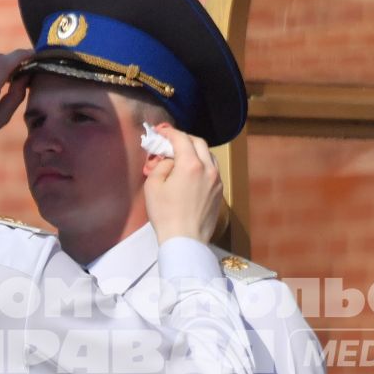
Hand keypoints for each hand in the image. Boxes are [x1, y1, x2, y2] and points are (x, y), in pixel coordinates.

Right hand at [142, 126, 223, 244]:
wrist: (185, 240)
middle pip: (198, 142)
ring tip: (182, 156)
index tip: (160, 133)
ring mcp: (217, 181)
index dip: (169, 132)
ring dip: (196, 150)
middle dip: (184, 138)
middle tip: (170, 142)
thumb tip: (170, 161)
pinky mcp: (219, 192)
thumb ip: (162, 165)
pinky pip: (212, 170)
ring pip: (209, 155)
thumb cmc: (165, 214)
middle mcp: (208, 168)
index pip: (181, 139)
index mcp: (190, 164)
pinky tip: (192, 172)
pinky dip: (202, 164)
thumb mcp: (153, 186)